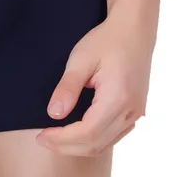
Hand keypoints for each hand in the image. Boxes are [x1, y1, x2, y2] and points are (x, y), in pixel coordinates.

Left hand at [35, 8, 153, 155]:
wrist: (134, 30)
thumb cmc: (107, 40)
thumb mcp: (81, 59)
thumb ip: (67, 88)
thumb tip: (54, 114)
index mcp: (118, 98)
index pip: (87, 133)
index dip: (61, 139)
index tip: (40, 136)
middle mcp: (131, 111)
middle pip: (96, 144)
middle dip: (66, 147)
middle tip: (43, 140)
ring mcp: (136, 113)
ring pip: (105, 144)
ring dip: (79, 147)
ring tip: (55, 139)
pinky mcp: (136, 111)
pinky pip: (114, 136)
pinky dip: (93, 140)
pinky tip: (76, 133)